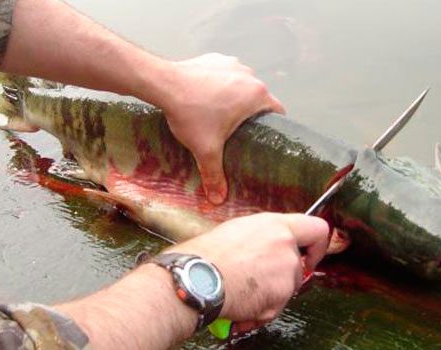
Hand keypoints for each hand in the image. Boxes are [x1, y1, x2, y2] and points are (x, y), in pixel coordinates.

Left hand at [161, 53, 285, 204]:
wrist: (163, 83)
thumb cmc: (190, 113)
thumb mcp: (206, 149)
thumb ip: (215, 175)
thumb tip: (218, 200)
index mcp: (257, 95)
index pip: (278, 111)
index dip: (274, 126)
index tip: (265, 138)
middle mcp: (250, 75)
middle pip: (259, 98)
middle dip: (251, 114)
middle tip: (239, 132)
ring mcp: (232, 63)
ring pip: (242, 84)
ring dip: (236, 97)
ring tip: (221, 114)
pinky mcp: (215, 58)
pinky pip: (225, 74)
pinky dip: (220, 84)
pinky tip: (207, 97)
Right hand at [165, 213, 328, 332]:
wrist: (196, 278)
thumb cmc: (205, 254)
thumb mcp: (237, 231)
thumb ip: (262, 238)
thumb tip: (266, 247)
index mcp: (276, 225)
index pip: (318, 229)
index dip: (317, 246)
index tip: (308, 256)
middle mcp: (286, 246)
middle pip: (299, 267)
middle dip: (281, 278)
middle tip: (258, 281)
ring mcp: (286, 274)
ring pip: (287, 289)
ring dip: (269, 295)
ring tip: (240, 293)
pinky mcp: (279, 298)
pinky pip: (274, 309)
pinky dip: (258, 313)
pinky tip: (238, 306)